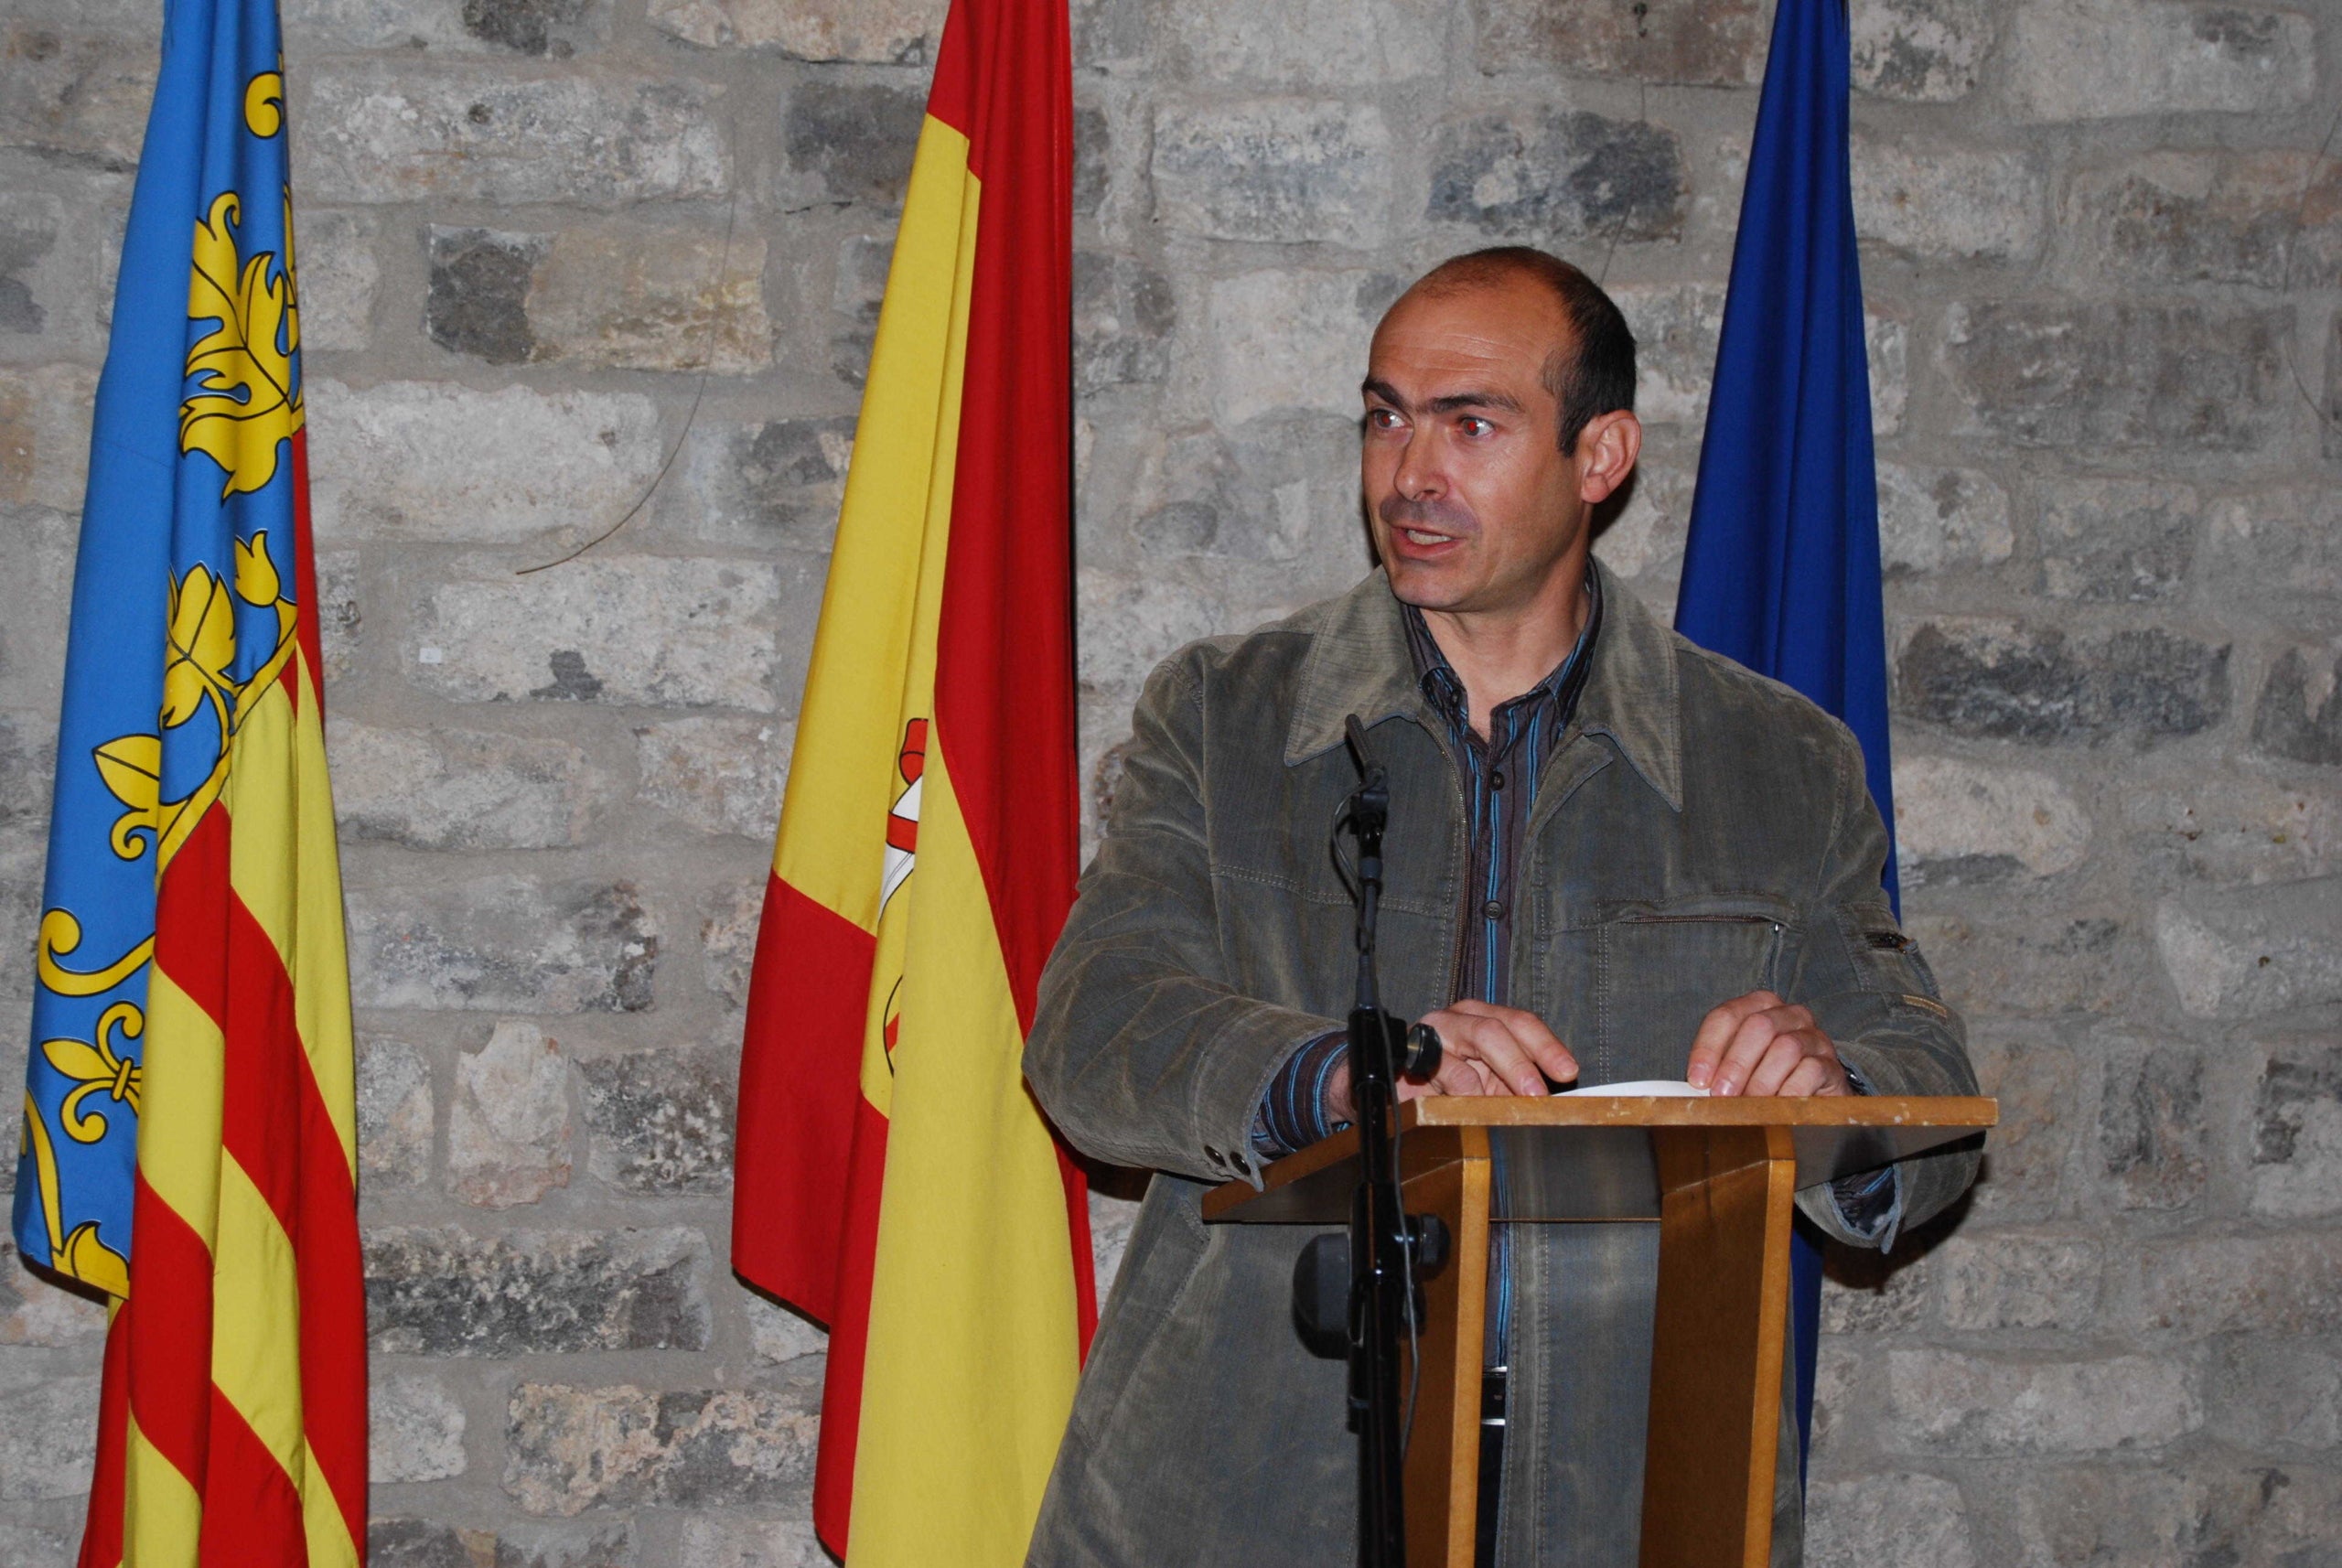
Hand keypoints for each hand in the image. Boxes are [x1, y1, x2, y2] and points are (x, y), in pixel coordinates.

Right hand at [1327, 1001, 1577, 1122]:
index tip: (1568, 1071)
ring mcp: (1439, 1031)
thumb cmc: (1449, 1084)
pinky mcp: (1416, 1053)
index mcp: (1487, 1019)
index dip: (1548, 1046)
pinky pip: (1448, 1068)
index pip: (1522, 1023)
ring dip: (1505, 1071)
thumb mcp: (1491, 1085)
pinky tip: (1478, 1104)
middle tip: (1540, 1093)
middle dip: (1526, 1061)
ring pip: (1480, 1036)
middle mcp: (1462, 1017)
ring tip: (1517, 1100)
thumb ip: (1520, 1086)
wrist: (1394, 1090)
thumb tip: (1561, 1102)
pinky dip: (1468, 1090)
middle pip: (1501, 1027)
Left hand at [1685, 990, 1848, 1097]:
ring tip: (1749, 1106)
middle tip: (1723, 1096)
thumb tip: (1698, 1086)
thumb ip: (1718, 1069)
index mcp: (1759, 1006)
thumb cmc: (1767, 1078)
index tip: (1698, 1080)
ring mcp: (1814, 1037)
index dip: (1708, 1048)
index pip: (1727, 1016)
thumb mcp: (1739, 1067)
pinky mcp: (1830, 1064)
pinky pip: (1810, 1071)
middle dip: (1736, 1064)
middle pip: (1759, 1027)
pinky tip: (1776, 1107)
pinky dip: (1788, 1092)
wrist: (1814, 1096)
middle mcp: (1789, 1014)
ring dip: (1762, 1082)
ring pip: (1786, 1048)